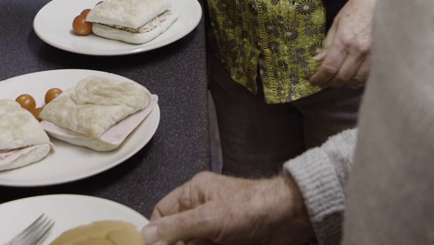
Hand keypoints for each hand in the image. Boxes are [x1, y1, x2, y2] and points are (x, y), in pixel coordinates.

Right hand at [143, 172, 313, 244]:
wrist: (288, 220)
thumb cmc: (250, 208)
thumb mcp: (207, 219)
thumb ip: (175, 228)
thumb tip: (145, 235)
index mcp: (194, 193)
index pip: (162, 213)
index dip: (156, 232)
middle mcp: (202, 210)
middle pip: (176, 234)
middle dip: (174, 244)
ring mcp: (215, 228)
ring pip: (193, 243)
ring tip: (208, 244)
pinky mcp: (227, 242)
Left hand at [309, 0, 378, 87]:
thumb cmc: (358, 7)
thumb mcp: (338, 21)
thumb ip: (328, 43)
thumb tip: (318, 61)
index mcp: (344, 39)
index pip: (329, 67)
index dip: (320, 78)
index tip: (313, 82)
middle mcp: (359, 50)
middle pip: (342, 77)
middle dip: (330, 83)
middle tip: (323, 82)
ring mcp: (372, 55)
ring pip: (356, 79)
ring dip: (345, 82)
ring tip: (337, 79)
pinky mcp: (382, 56)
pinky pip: (368, 75)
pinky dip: (358, 78)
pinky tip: (352, 75)